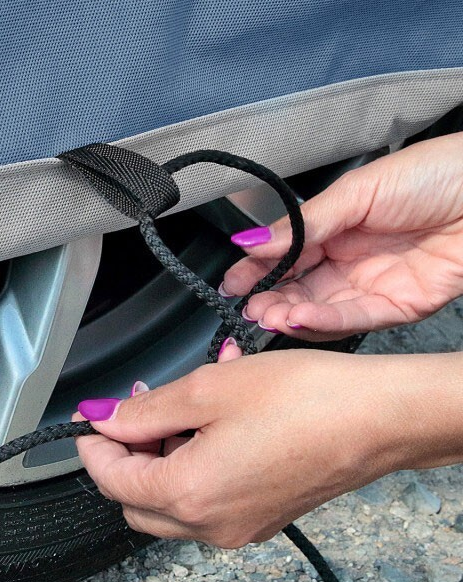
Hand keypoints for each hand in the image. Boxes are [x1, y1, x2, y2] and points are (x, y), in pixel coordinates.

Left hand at [74, 349, 462, 547]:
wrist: (379, 418)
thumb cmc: (305, 400)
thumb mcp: (207, 389)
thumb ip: (145, 409)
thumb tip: (103, 417)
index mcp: (190, 494)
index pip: (112, 479)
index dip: (93, 445)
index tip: (92, 417)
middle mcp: (211, 524)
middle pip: (136, 500)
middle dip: (126, 454)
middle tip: (135, 409)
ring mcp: (239, 525)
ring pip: (171, 501)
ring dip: (163, 454)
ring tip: (183, 402)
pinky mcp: (261, 516)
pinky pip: (208, 497)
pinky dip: (196, 462)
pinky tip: (215, 419)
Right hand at [222, 132, 462, 339]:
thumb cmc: (436, 173)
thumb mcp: (357, 192)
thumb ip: (304, 225)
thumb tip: (253, 240)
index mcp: (336, 227)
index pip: (287, 256)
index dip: (257, 270)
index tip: (231, 282)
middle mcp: (351, 260)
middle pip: (299, 288)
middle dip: (270, 299)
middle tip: (248, 305)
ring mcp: (374, 285)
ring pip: (322, 310)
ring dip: (292, 314)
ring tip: (269, 314)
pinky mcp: (400, 306)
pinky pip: (356, 320)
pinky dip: (325, 322)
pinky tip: (300, 317)